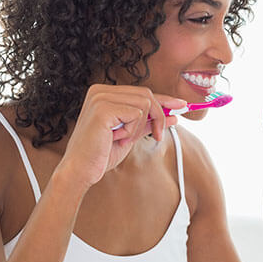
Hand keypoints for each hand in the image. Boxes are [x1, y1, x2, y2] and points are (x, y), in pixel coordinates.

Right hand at [58, 84, 186, 189]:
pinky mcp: (103, 108)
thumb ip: (149, 122)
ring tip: (124, 139)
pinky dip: (132, 130)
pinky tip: (117, 139)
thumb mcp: (131, 134)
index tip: (182, 105)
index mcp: (104, 93)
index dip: (164, 99)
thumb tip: (174, 115)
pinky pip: (136, 113)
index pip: (142, 92)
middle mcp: (100, 90)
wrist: (81, 170)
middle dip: (158, 116)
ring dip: (140, 126)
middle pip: (147, 94)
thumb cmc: (101, 154)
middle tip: (157, 136)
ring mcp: (100, 97)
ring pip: (145, 103)